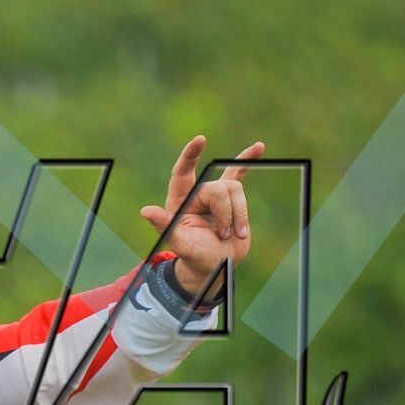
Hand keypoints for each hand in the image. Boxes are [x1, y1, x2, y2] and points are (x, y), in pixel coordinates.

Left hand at [141, 136, 263, 297]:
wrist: (216, 264)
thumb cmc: (195, 256)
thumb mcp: (179, 244)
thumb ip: (165, 226)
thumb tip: (145, 211)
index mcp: (179, 201)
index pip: (182, 172)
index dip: (190, 156)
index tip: (200, 140)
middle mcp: (196, 194)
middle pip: (218, 188)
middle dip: (225, 213)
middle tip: (222, 235)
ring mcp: (216, 195)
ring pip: (235, 189)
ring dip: (238, 215)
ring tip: (233, 234)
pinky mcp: (233, 198)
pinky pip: (239, 173)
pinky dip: (248, 161)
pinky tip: (259, 147)